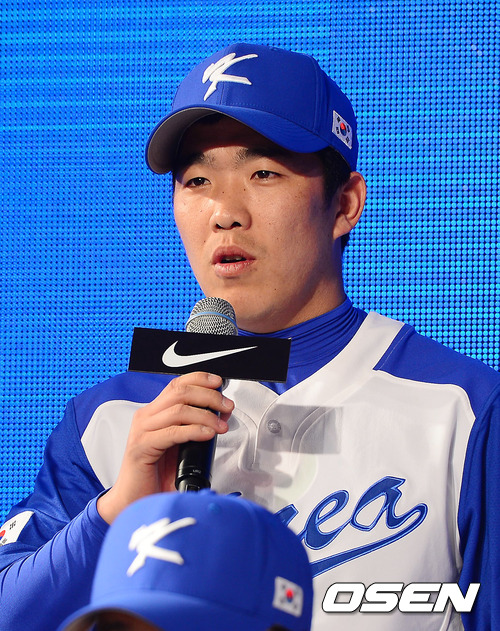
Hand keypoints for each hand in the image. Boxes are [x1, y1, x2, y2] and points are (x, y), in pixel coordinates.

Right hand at [97, 372, 233, 523]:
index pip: (177, 384)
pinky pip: (172, 433)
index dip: (199, 379)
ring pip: (179, 410)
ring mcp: (142, 431)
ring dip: (206, 415)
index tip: (219, 383)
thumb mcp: (179, 446)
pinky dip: (194, 431)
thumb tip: (219, 417)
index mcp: (154, 413)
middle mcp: (146, 417)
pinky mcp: (141, 448)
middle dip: (209, 396)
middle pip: (180, 392)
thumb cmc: (156, 475)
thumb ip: (194, 429)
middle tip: (226, 406)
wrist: (133, 500)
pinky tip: (207, 435)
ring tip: (220, 425)